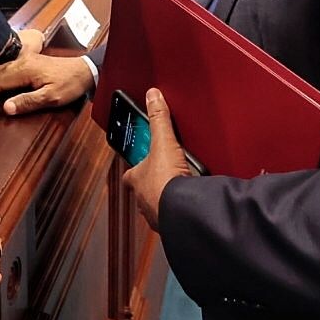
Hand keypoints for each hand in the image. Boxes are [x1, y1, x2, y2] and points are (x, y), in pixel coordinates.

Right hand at [0, 50, 94, 114]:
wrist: (85, 70)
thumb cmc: (70, 83)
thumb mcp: (51, 97)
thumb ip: (28, 102)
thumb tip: (7, 107)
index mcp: (25, 69)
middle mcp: (23, 61)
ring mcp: (27, 59)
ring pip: (2, 70)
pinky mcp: (32, 61)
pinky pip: (10, 68)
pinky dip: (1, 77)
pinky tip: (1, 85)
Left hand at [119, 88, 196, 230]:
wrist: (182, 210)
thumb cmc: (165, 181)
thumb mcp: (164, 141)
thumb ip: (159, 119)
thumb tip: (153, 96)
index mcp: (136, 178)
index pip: (130, 171)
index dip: (137, 165)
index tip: (142, 160)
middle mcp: (143, 198)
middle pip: (145, 188)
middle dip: (153, 182)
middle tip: (165, 173)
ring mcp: (156, 212)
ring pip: (158, 203)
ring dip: (166, 197)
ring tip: (179, 188)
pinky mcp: (172, 222)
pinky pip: (173, 215)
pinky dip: (179, 209)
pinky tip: (189, 202)